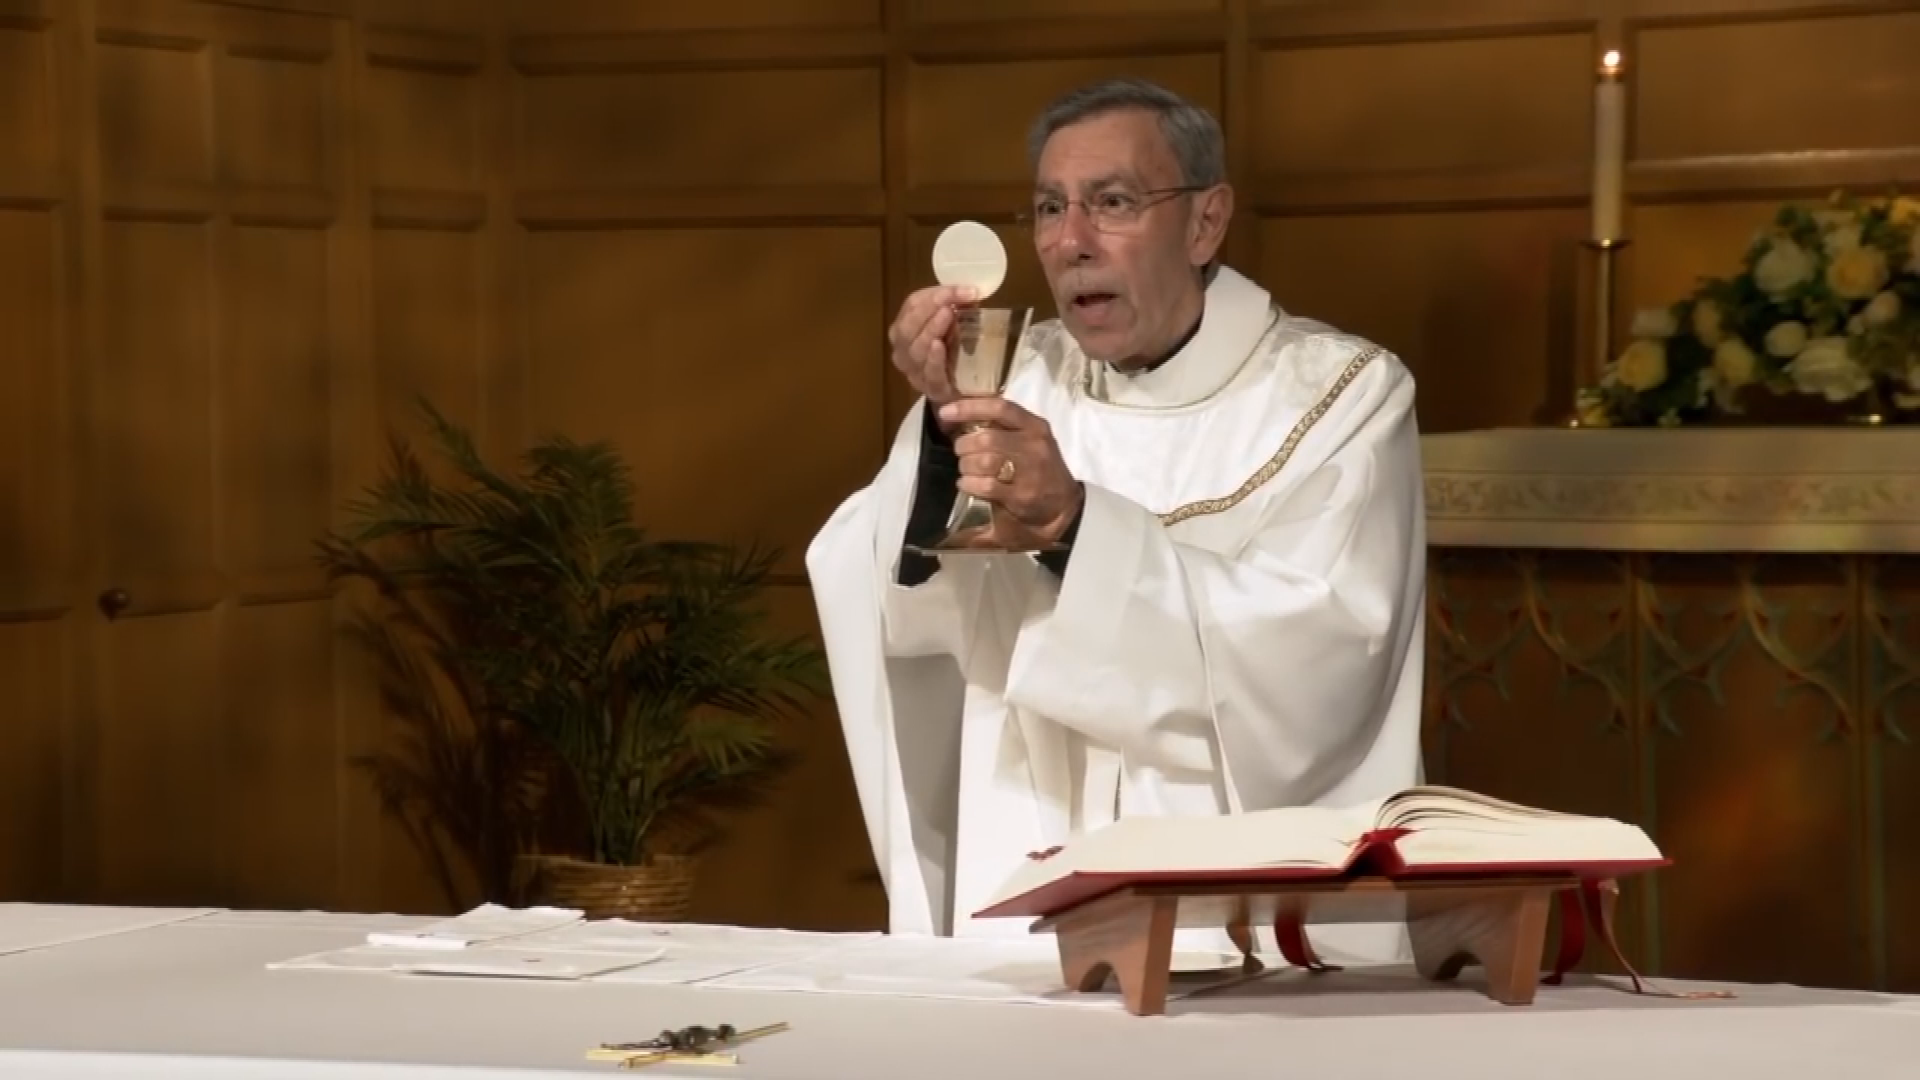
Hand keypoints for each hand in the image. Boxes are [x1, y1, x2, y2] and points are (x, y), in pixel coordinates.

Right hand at [888, 285, 978, 412]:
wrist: (959, 391)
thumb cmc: (952, 351)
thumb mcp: (952, 325)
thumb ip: (957, 308)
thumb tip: (971, 292)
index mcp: (904, 328)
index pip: (912, 305)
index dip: (935, 294)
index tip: (964, 289)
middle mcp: (902, 350)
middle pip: (908, 326)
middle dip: (930, 308)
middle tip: (951, 301)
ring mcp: (913, 371)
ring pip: (915, 348)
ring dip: (931, 329)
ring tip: (947, 315)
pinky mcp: (931, 389)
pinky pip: (929, 373)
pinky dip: (933, 358)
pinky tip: (939, 346)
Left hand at [939, 396, 1083, 546]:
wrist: (1064, 504)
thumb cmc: (1039, 467)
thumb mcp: (1030, 440)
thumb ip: (1003, 428)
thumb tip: (960, 418)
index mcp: (1034, 426)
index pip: (1000, 407)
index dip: (969, 407)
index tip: (946, 412)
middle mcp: (1034, 445)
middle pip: (986, 438)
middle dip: (964, 445)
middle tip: (960, 451)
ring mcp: (1029, 471)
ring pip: (983, 461)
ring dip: (965, 465)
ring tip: (965, 469)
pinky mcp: (1022, 494)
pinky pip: (986, 486)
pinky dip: (969, 484)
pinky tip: (967, 484)